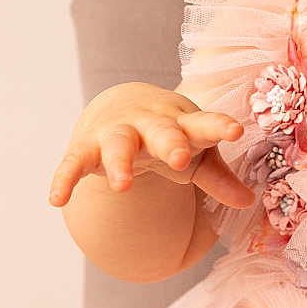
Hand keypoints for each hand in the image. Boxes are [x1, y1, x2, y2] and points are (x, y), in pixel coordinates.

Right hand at [48, 81, 253, 210]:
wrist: (121, 105)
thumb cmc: (169, 134)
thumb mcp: (196, 153)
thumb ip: (219, 178)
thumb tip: (250, 201)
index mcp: (182, 124)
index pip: (204, 125)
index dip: (219, 127)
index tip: (235, 131)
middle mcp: (149, 125)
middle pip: (161, 132)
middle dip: (170, 143)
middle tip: (180, 159)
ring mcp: (116, 133)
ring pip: (117, 144)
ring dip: (119, 162)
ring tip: (122, 185)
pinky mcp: (86, 148)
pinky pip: (73, 163)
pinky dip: (64, 179)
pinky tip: (56, 199)